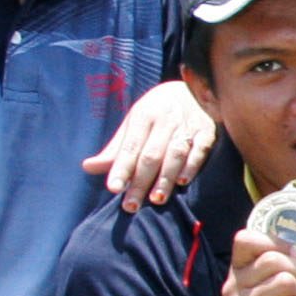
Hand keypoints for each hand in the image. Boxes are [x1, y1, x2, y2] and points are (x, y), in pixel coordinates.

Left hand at [84, 77, 218, 209]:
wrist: (192, 89)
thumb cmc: (157, 112)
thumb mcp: (133, 124)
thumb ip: (115, 149)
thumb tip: (88, 167)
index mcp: (144, 115)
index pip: (130, 146)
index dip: (121, 168)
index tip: (113, 188)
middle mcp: (165, 119)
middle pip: (151, 154)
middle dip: (140, 181)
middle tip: (131, 206)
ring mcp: (188, 125)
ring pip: (175, 154)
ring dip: (166, 178)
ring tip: (156, 199)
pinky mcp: (207, 131)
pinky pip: (199, 150)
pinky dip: (191, 166)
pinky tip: (182, 182)